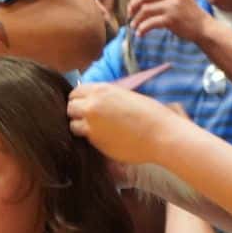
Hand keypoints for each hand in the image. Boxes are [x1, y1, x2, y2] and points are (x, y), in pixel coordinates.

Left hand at [67, 83, 186, 164]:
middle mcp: (92, 106)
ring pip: (72, 125)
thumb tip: (94, 101)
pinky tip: (103, 139)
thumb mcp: (126, 96)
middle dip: (76, 113)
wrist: (162, 135)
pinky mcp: (95, 142)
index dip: (79, 100)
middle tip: (88, 119)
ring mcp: (91, 125)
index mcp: (101, 90)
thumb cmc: (151, 114)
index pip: (75, 93)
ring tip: (96, 130)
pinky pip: (85, 139)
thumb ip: (106, 97)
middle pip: (70, 108)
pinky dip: (90, 139)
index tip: (85, 106)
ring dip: (80, 127)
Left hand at [127, 0, 211, 42]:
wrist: (204, 27)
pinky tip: (140, 33)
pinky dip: (142, 29)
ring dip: (136, 19)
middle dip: (133, 5)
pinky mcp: (171, 19)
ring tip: (134, 26)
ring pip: (144, 10)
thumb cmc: (188, 14)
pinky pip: (149, 22)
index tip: (135, 3)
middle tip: (130, 14)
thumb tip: (136, 0)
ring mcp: (172, 5)